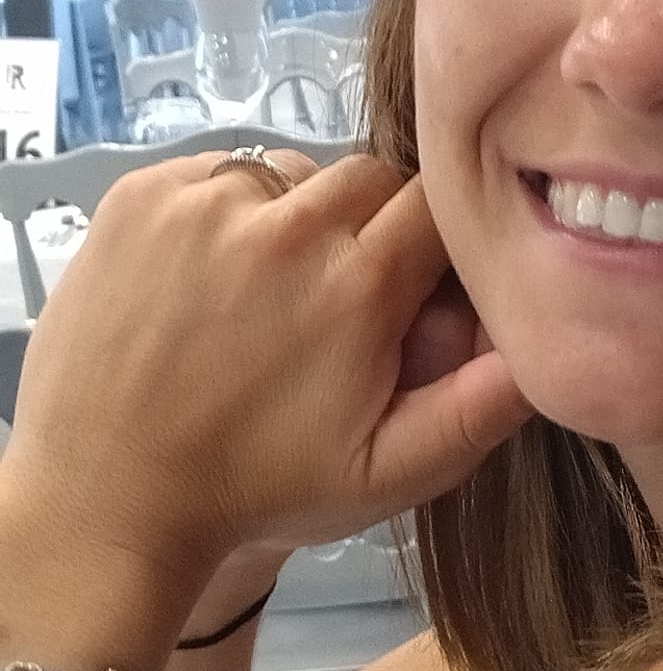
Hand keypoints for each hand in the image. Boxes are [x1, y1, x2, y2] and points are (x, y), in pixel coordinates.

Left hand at [0, 149, 532, 598]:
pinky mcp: (143, 196)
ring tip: (276, 289)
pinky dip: (231, 211)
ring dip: (300, 216)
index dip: (440, 241)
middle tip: (349, 295)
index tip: (420, 287)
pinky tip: (218, 278)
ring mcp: (204, 202)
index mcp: (356, 285)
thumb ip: (478, 410)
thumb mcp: (387, 475)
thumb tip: (549, 352)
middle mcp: (284, 224)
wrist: (105, 500)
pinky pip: (219, 172)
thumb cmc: (257, 491)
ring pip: (294, 170)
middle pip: (370, 178)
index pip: (439, 205)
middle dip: (375, 226)